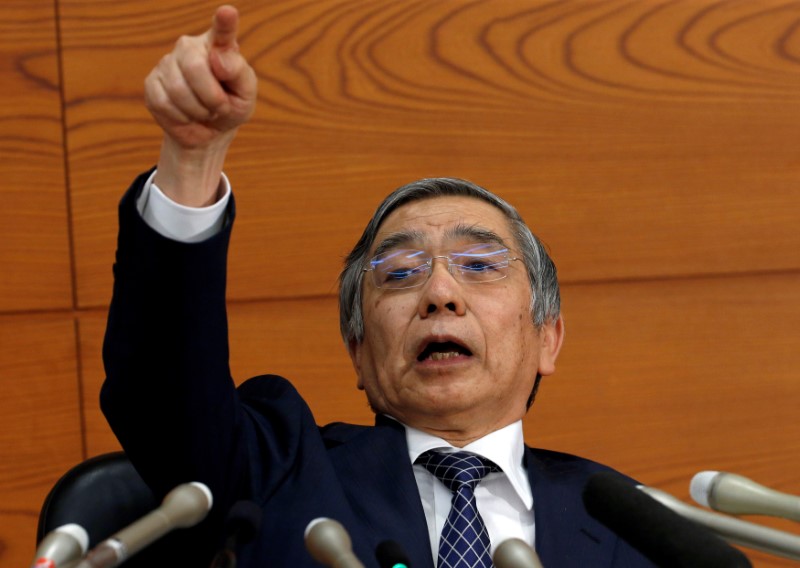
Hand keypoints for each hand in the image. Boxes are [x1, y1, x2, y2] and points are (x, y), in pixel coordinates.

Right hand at [145, 5, 256, 204]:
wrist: (210, 131)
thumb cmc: (231, 106)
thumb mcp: (245, 93)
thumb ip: (238, 72)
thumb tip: (216, 57)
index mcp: (218, 45)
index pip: (222, 30)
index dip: (224, 22)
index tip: (228, 13)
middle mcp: (189, 47)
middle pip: (195, 67)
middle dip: (212, 97)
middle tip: (220, 107)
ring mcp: (167, 63)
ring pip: (178, 90)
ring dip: (198, 111)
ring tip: (205, 111)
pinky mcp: (152, 83)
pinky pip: (164, 103)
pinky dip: (182, 118)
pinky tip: (188, 115)